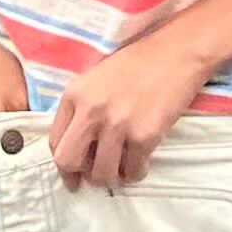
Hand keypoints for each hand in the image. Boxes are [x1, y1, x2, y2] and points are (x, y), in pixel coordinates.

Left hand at [48, 29, 211, 189]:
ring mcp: (117, 125)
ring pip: (101, 174)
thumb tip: (79, 145)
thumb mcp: (96, 79)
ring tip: (121, 169)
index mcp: (75, 95)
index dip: (64, 164)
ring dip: (111, 178)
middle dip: (79, 176)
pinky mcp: (144, 136)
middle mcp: (91, 111)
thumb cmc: (137, 63)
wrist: (176, 53)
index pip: (55, 141)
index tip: (73, 174)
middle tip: (92, 178)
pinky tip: (140, 162)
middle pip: (69, 161)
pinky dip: (136, 172)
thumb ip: (81, 107)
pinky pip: (133, 171)